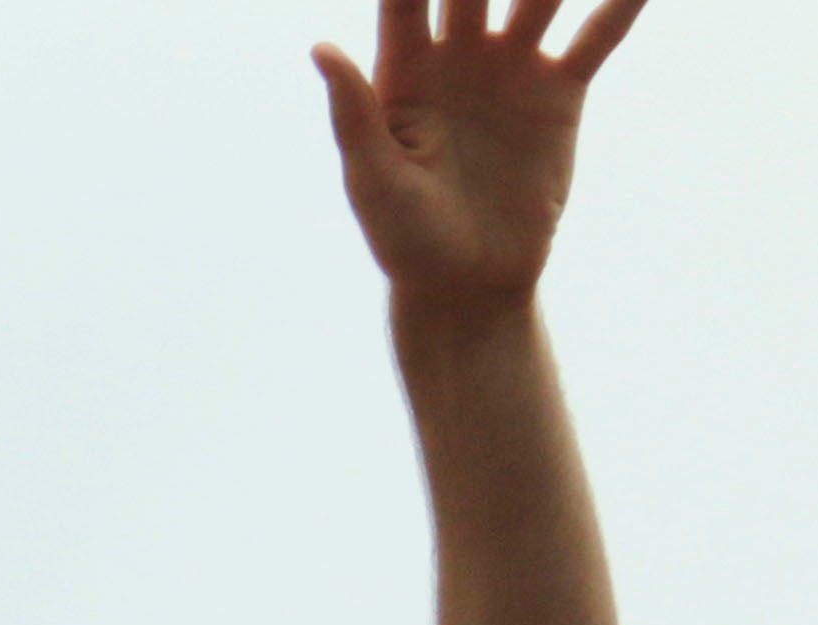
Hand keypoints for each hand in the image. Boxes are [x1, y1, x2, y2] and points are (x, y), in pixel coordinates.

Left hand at [318, 0, 638, 314]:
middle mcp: (458, 56)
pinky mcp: (559, 93)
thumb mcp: (372, 177)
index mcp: (402, 70)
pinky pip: (595, 36)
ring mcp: (511, 69)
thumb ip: (351, 111)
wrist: (467, 282)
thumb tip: (319, 47)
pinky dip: (620, 4)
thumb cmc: (403, 237)